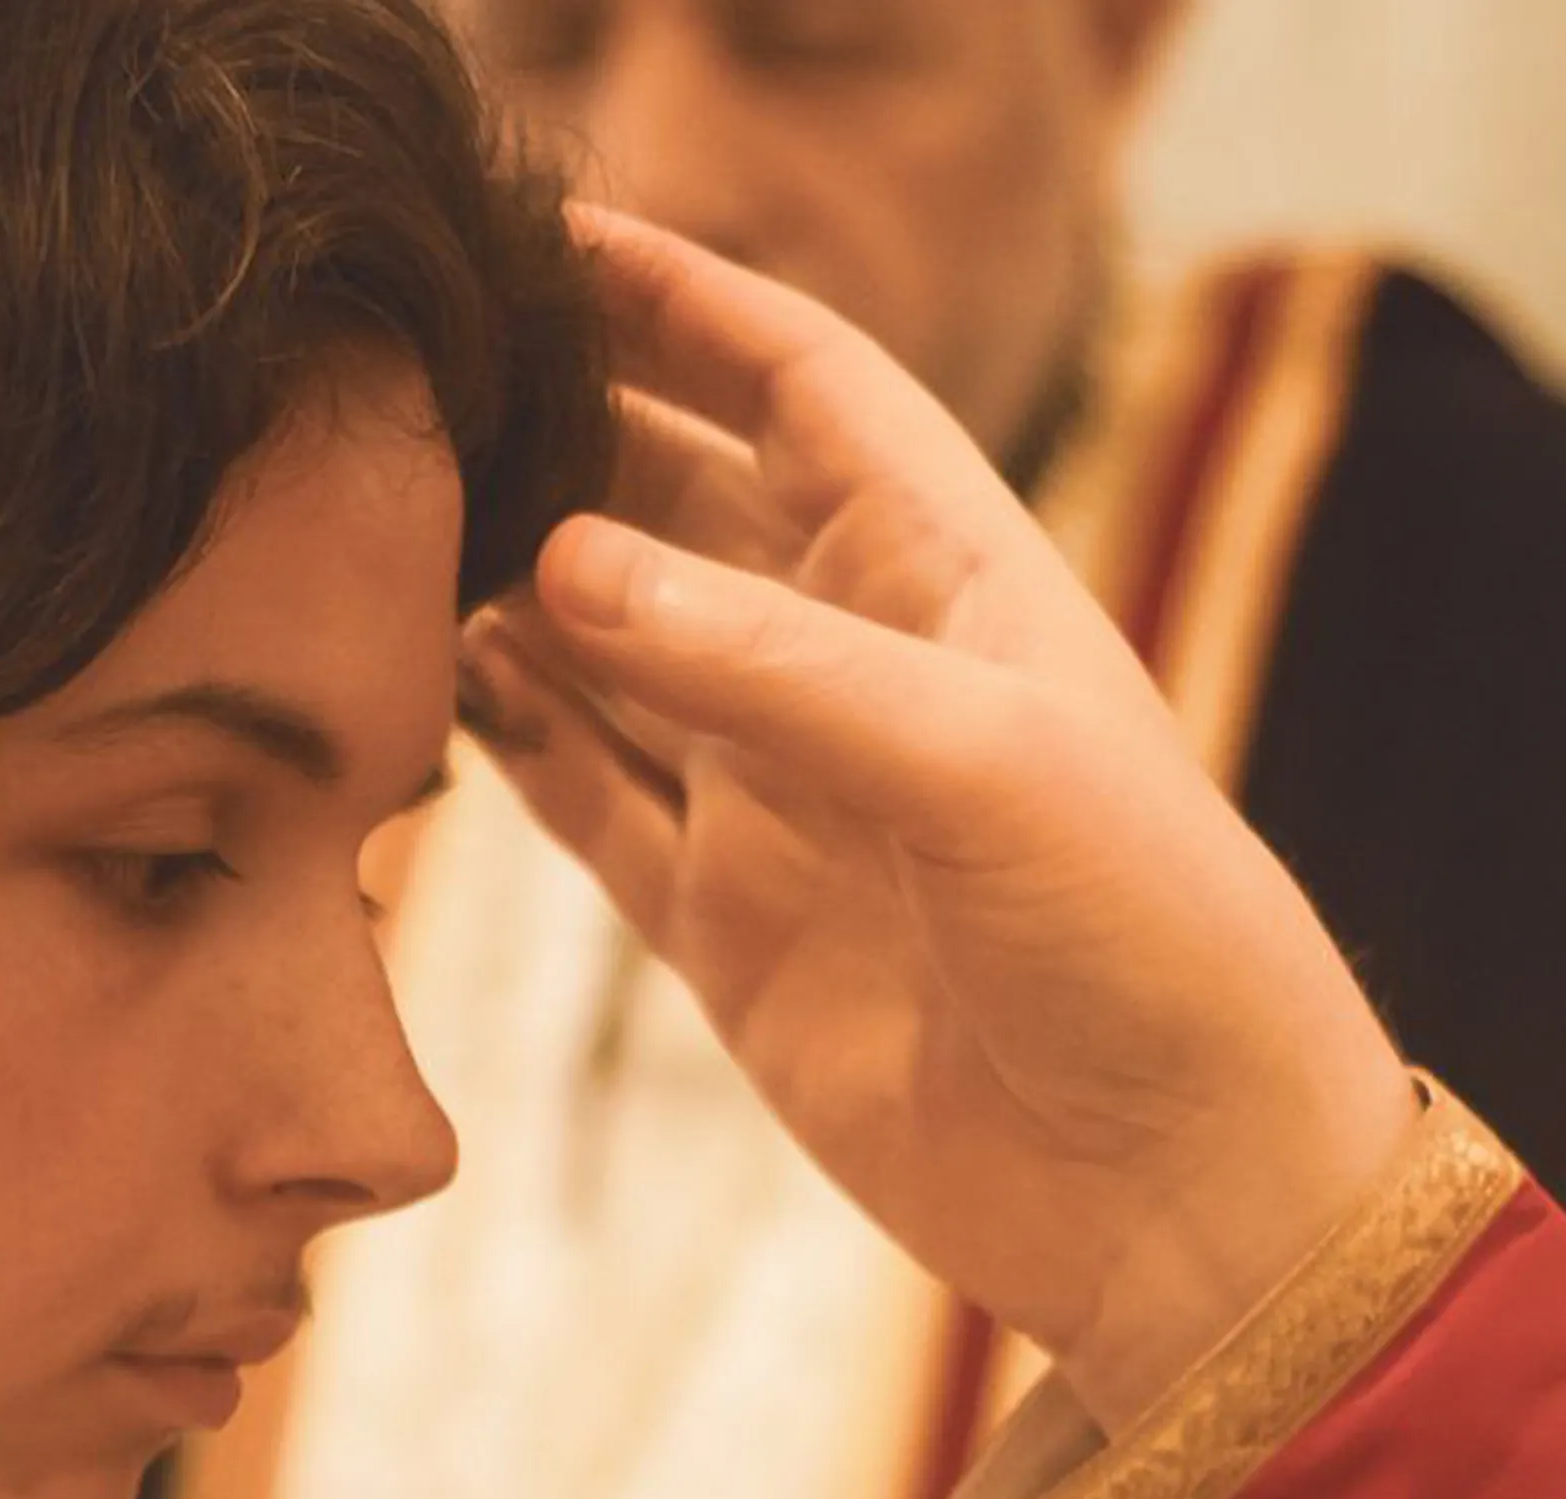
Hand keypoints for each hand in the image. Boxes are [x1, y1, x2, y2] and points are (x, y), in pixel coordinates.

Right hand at [462, 206, 1418, 1427]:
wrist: (1186, 1200)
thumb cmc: (1150, 943)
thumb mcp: (977, 763)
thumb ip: (759, 660)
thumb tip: (549, 562)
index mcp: (954, 579)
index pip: (803, 385)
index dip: (685, 301)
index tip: (551, 232)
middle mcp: (857, 669)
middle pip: (679, 502)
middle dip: (565, 434)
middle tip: (418, 381)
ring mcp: (783, 799)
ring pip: (612, 649)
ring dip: (510, 583)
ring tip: (380, 518)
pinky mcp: (726, 928)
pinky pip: (590, 800)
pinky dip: (508, 739)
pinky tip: (421, 675)